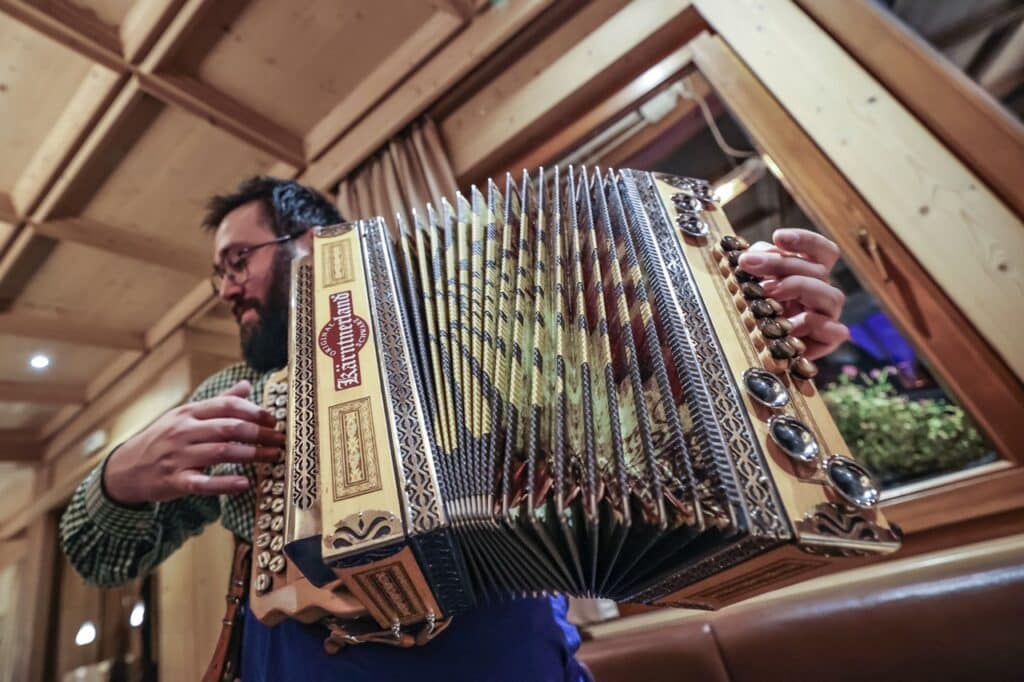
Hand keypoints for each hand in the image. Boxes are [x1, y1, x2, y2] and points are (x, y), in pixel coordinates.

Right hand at [103, 381, 283, 504]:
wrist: (126, 468)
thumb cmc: (163, 439)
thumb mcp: (186, 416)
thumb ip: (218, 402)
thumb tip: (246, 384)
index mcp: (189, 413)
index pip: (227, 406)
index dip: (254, 411)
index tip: (274, 420)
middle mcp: (183, 432)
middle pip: (228, 428)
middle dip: (259, 433)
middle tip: (280, 439)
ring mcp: (178, 457)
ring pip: (220, 452)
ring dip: (251, 455)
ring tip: (273, 457)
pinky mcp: (175, 481)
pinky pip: (203, 483)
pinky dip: (224, 484)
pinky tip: (244, 483)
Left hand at [737, 228, 848, 359]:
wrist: (759, 351)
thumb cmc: (758, 313)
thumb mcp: (754, 283)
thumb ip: (759, 265)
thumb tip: (754, 254)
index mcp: (812, 275)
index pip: (823, 252)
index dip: (806, 241)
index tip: (778, 236)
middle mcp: (823, 293)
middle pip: (818, 271)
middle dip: (780, 263)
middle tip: (748, 263)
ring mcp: (828, 317)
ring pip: (832, 295)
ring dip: (798, 288)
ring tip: (766, 292)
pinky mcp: (827, 341)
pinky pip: (835, 331)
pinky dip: (814, 325)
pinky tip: (790, 325)